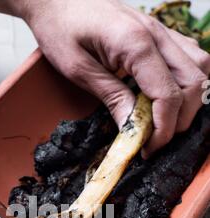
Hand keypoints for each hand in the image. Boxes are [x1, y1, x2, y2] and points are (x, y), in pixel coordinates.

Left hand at [22, 0, 209, 155]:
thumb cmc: (60, 28)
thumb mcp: (78, 69)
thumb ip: (111, 97)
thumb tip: (133, 130)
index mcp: (136, 43)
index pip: (168, 94)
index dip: (164, 129)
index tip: (149, 149)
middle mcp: (157, 34)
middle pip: (194, 83)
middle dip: (180, 120)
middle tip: (156, 141)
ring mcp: (161, 30)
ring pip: (201, 68)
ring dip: (190, 101)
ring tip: (165, 122)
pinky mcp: (159, 32)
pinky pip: (190, 57)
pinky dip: (187, 82)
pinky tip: (168, 96)